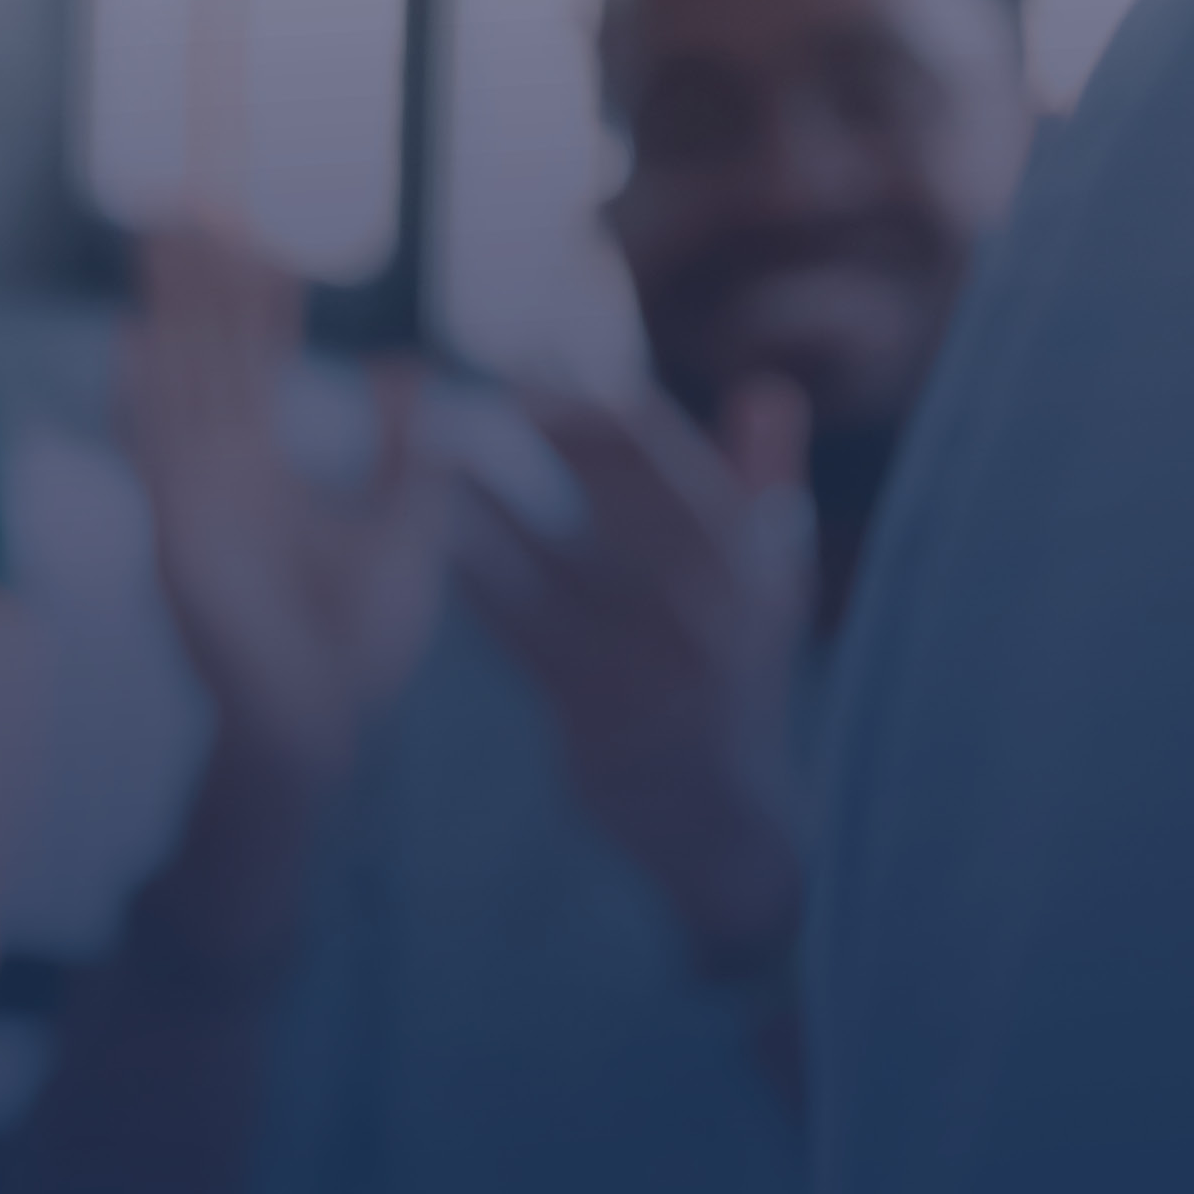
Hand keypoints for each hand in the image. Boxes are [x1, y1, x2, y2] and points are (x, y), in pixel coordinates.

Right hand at [123, 220, 451, 799]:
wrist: (322, 727)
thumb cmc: (358, 646)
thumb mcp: (406, 528)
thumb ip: (407, 452)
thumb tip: (408, 366)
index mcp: (261, 472)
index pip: (252, 367)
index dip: (256, 305)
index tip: (259, 242)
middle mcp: (216, 475)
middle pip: (203, 355)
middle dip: (196, 282)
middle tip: (189, 202)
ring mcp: (192, 501)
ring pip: (180, 383)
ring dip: (169, 311)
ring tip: (160, 240)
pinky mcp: (180, 536)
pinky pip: (157, 453)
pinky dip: (143, 397)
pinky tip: (133, 340)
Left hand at [456, 377, 822, 977]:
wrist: (723, 820)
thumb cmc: (737, 681)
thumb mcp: (772, 587)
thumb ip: (765, 483)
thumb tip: (769, 387)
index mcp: (752, 553)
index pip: (655, 442)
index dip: (580, 395)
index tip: (517, 373)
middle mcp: (716, 599)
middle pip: (600, 479)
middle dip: (521, 428)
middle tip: (450, 395)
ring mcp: (658, 659)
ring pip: (550, 547)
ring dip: (478, 493)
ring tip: (421, 449)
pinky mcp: (600, 712)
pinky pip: (520, 623)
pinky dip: (473, 572)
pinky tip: (427, 537)